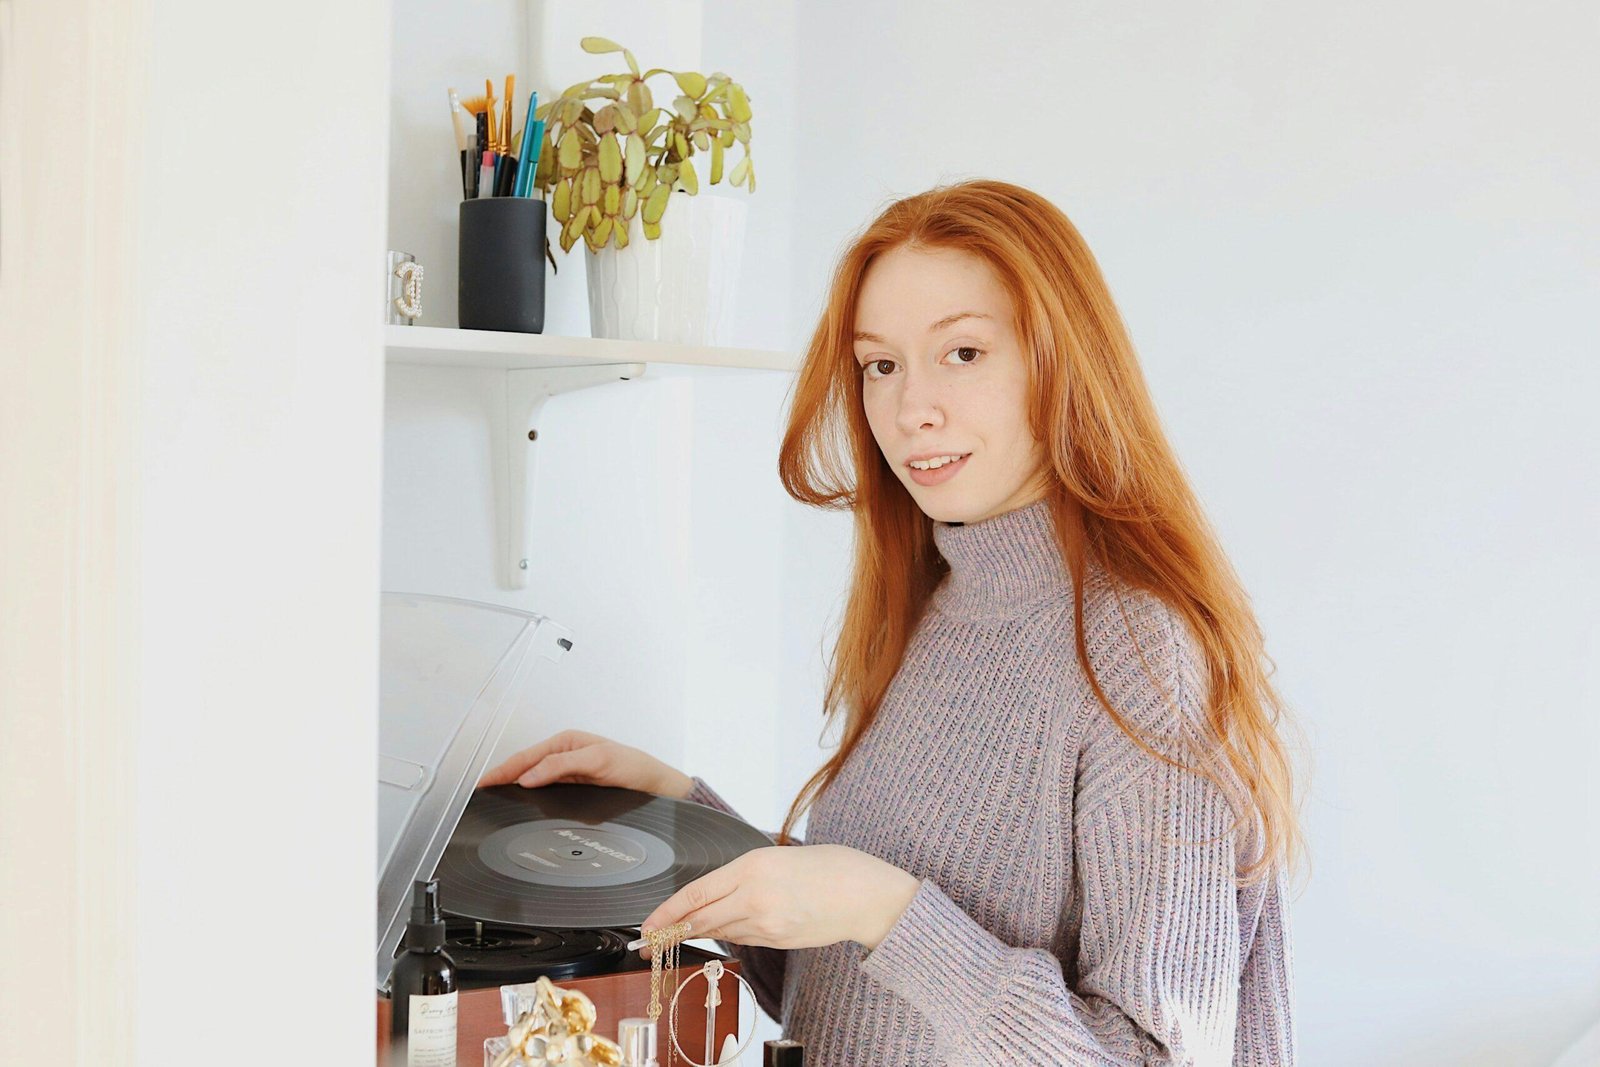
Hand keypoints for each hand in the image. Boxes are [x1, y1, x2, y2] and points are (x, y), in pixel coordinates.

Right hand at [478, 729, 694, 798]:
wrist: (656, 787)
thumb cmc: (634, 767)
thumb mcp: (598, 761)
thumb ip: (562, 765)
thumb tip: (530, 775)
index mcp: (567, 742)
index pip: (526, 757)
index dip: (503, 770)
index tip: (484, 782)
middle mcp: (565, 756)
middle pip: (525, 768)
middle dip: (502, 777)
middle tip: (480, 792)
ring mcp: (569, 772)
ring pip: (533, 779)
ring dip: (513, 786)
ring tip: (493, 797)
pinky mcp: (575, 787)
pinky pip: (545, 790)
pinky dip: (529, 794)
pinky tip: (521, 802)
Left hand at [637, 844, 921, 954]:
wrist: (867, 895)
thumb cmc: (832, 866)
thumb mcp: (782, 856)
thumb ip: (747, 875)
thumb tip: (720, 891)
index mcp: (753, 866)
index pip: (697, 893)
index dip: (667, 911)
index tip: (647, 923)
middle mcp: (755, 896)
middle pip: (700, 919)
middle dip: (670, 932)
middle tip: (647, 942)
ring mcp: (767, 923)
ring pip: (720, 931)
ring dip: (698, 933)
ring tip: (676, 936)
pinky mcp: (778, 941)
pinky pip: (743, 939)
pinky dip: (728, 934)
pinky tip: (721, 931)